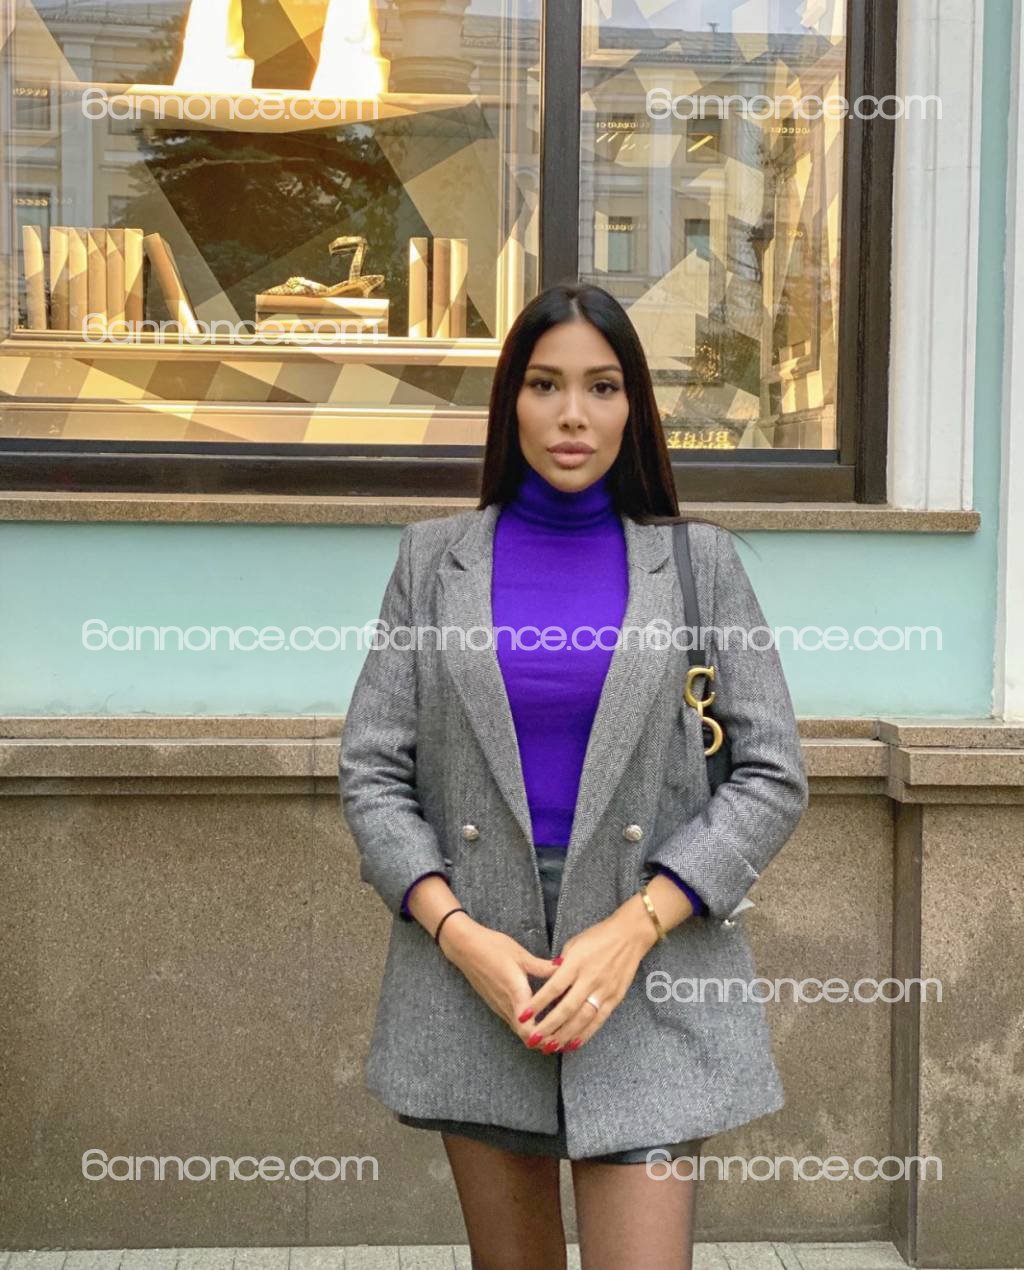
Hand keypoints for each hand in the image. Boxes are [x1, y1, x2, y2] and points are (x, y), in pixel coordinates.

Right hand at [439, 913, 560, 1038]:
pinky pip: (512, 1021)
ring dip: (534, 1034)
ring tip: (554, 1031)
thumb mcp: (520, 954)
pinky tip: (537, 1019)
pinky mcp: (495, 1002)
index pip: (528, 1029)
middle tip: (563, 1037)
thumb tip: (565, 967)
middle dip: (543, 1040)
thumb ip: (542, 966)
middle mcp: (505, 1004)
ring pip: (517, 1030)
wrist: (464, 947)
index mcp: (515, 993)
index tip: (561, 1036)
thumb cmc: (492, 947)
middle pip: (524, 1035)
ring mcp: (499, 1005)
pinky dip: (525, 1026)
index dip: (544, 1037)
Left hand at [518, 900, 660, 1052]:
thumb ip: (561, 965)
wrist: (630, 935)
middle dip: (548, 1026)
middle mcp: (590, 978)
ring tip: (550, 1047)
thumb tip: (548, 981)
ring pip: (583, 1018)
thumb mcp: (574, 944)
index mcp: (576, 963)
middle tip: (533, 1039)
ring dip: (565, 1035)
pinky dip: (586, 1033)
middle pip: (567, 1008)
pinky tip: (574, 1043)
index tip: (523, 1016)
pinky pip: (599, 1020)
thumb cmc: (598, 936)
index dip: (538, 1003)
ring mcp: (604, 990)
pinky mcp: (615, 997)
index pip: (554, 987)